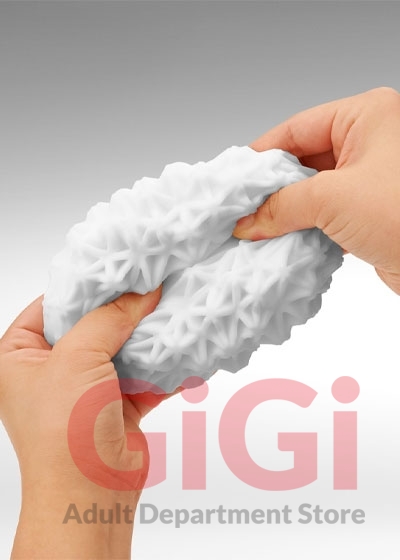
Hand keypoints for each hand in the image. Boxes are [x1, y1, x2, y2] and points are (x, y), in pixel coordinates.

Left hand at [0, 288, 174, 558]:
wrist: (90, 497)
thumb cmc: (61, 435)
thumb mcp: (77, 359)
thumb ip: (109, 317)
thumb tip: (142, 291)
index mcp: (22, 355)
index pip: (54, 304)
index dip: (87, 285)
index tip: (121, 266)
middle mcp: (54, 369)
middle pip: (95, 323)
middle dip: (126, 308)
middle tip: (155, 282)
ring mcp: (88, 387)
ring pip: (123, 347)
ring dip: (149, 334)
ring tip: (176, 308)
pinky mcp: (119, 403)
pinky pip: (145, 373)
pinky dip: (165, 363)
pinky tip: (185, 345)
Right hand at [233, 86, 399, 294]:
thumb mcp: (333, 200)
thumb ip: (282, 206)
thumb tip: (246, 222)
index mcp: (365, 117)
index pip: (296, 129)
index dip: (260, 155)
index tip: (232, 178)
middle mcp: (367, 143)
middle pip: (301, 161)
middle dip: (270, 188)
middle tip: (237, 208)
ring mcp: (368, 179)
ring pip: (311, 191)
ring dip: (284, 212)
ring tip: (252, 227)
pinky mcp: (367, 212)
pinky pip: (323, 215)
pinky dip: (301, 228)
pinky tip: (278, 240)